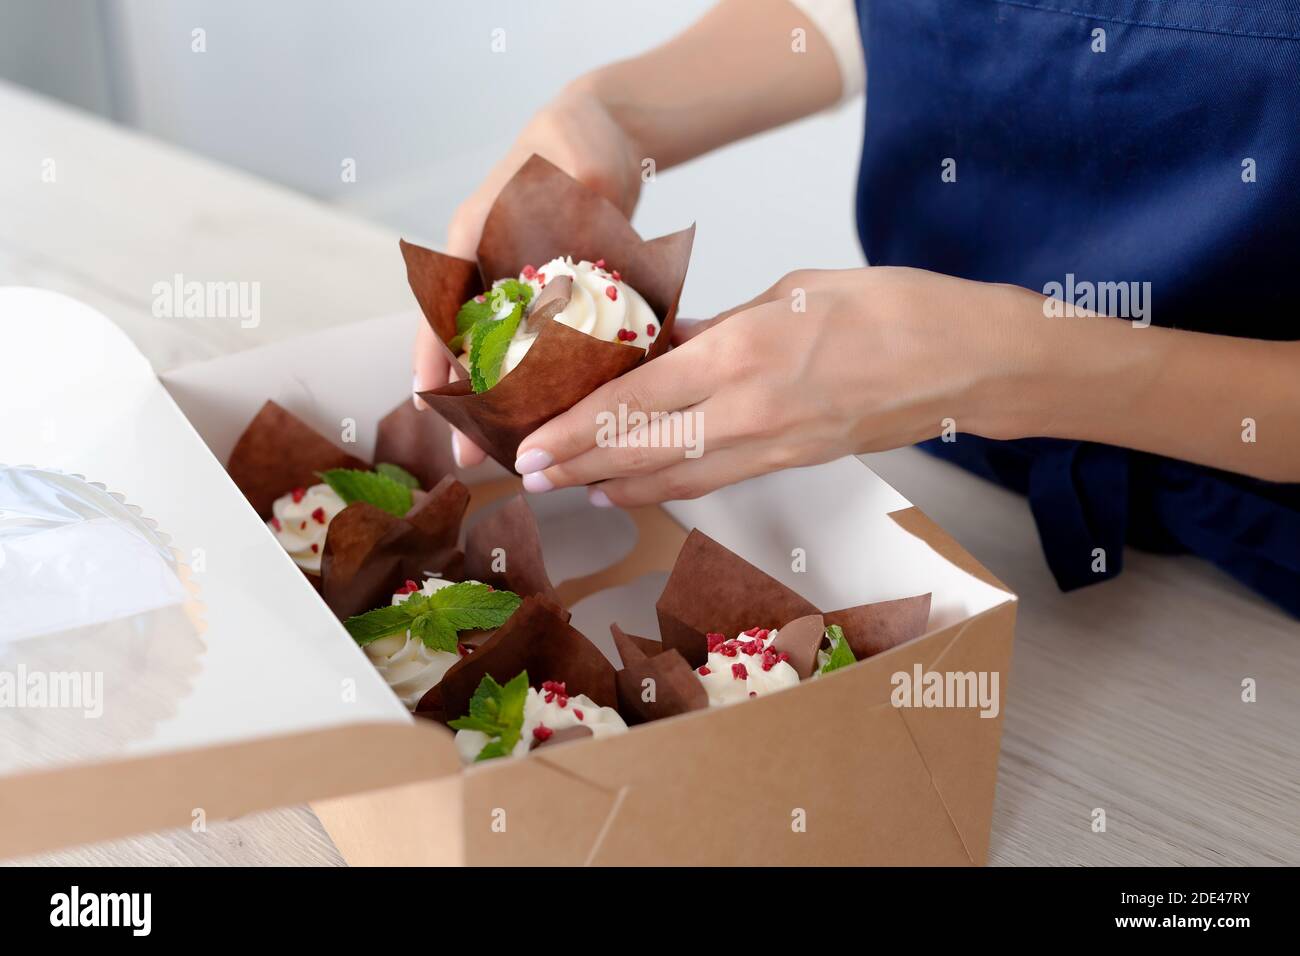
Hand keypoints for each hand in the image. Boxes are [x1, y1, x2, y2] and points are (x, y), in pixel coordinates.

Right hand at [412, 85, 644, 466]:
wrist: (598, 139)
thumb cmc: (579, 142)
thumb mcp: (583, 161)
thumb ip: (587, 185)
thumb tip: (596, 204)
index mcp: (474, 235)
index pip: (442, 305)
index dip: (434, 357)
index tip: (430, 404)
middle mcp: (482, 268)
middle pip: (461, 347)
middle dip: (462, 405)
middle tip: (468, 459)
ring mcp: (509, 289)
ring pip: (492, 358)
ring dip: (494, 406)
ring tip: (498, 457)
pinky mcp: (541, 302)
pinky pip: (529, 353)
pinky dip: (533, 387)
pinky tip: (546, 424)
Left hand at [512, 267, 1043, 505]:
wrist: (966, 360)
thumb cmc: (889, 309)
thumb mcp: (789, 293)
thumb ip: (718, 325)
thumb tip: (663, 344)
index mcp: (742, 354)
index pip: (634, 401)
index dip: (575, 429)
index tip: (532, 443)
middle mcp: (748, 412)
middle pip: (641, 450)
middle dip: (578, 465)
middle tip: (528, 475)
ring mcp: (772, 447)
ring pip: (673, 478)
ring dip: (614, 486)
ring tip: (568, 489)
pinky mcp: (793, 464)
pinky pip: (713, 480)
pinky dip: (665, 489)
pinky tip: (634, 490)